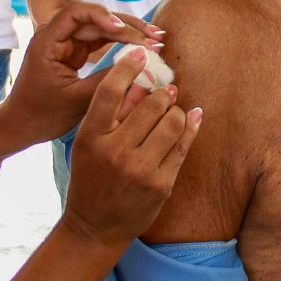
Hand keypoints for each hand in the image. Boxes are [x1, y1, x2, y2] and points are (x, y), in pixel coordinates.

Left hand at [7, 1, 163, 143]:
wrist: (21, 126)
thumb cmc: (41, 115)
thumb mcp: (76, 100)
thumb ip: (106, 80)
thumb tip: (139, 64)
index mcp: (47, 41)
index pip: (75, 13)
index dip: (101, 15)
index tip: (121, 29)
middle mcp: (57, 35)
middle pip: (94, 17)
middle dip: (126, 25)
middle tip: (155, 36)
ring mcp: (68, 41)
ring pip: (102, 27)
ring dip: (129, 32)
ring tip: (157, 38)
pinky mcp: (76, 51)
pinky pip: (102, 40)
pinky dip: (122, 42)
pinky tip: (143, 44)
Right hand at [61, 48, 202, 248]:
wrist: (95, 226)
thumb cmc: (89, 178)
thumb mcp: (87, 144)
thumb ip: (110, 113)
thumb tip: (139, 80)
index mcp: (91, 137)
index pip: (111, 91)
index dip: (128, 66)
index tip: (141, 54)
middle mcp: (115, 151)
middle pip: (150, 103)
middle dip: (162, 92)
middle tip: (166, 90)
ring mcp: (141, 169)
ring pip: (172, 121)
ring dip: (176, 110)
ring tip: (173, 109)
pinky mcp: (162, 184)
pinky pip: (183, 145)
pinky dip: (191, 126)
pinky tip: (193, 116)